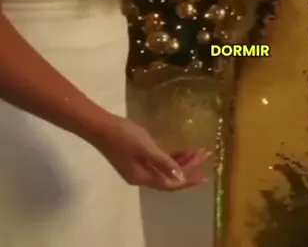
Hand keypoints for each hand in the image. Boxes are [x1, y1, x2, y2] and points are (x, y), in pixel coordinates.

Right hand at [92, 114, 209, 190]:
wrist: (101, 126)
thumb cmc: (123, 136)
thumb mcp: (145, 148)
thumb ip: (163, 162)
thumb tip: (180, 178)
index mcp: (142, 177)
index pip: (170, 184)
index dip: (187, 180)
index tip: (203, 176)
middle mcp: (141, 176)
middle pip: (169, 176)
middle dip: (188, 168)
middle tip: (204, 155)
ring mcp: (138, 166)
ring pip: (164, 168)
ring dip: (180, 161)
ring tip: (197, 151)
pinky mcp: (136, 156)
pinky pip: (158, 161)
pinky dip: (170, 156)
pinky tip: (180, 150)